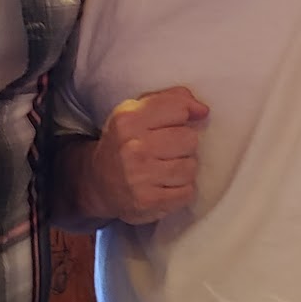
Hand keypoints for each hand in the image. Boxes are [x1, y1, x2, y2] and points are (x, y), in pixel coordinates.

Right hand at [87, 86, 208, 223]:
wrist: (98, 183)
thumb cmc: (125, 143)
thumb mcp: (136, 112)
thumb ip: (169, 100)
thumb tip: (202, 110)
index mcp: (128, 119)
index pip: (178, 109)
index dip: (184, 116)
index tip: (179, 123)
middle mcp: (133, 147)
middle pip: (189, 139)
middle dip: (184, 145)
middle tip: (167, 150)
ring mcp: (140, 176)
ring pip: (190, 167)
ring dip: (184, 169)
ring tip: (167, 169)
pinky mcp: (148, 201)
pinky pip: (187, 192)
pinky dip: (182, 190)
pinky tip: (166, 186)